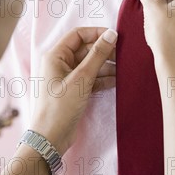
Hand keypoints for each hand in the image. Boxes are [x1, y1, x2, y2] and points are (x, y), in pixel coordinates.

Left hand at [30, 27, 116, 154]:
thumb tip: (112, 34)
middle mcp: (60, 63)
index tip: (116, 37)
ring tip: (123, 69)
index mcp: (56, 55)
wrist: (50, 140)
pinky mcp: (74, 90)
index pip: (78, 34)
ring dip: (106, 66)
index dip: (97, 33)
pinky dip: (102, 78)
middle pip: (86, 49)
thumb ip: (98, 55)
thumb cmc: (61, 107)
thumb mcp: (82, 78)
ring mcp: (67, 77)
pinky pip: (90, 78)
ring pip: (90, 64)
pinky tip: (117, 81)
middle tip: (124, 55)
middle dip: (104, 51)